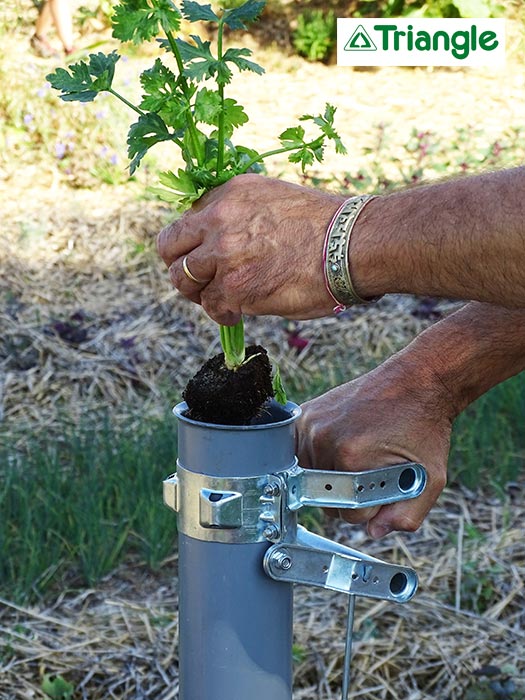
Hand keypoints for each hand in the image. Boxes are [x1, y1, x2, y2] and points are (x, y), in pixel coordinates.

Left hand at [157, 174, 345, 324]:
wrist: (349, 245)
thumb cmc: (322, 227)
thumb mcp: (272, 200)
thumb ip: (238, 214)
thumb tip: (217, 241)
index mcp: (227, 194)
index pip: (184, 222)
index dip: (189, 246)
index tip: (202, 259)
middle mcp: (218, 219)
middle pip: (169, 249)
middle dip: (181, 269)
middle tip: (201, 283)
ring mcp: (224, 255)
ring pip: (183, 280)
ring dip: (199, 294)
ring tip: (221, 300)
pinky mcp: (235, 288)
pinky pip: (211, 306)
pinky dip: (222, 314)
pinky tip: (239, 313)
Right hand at [296, 354, 451, 537]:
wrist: (417, 381)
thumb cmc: (425, 426)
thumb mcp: (431, 477)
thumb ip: (407, 515)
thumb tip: (373, 533)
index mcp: (350, 457)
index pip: (348, 514)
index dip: (372, 509)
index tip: (386, 489)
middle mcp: (323, 439)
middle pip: (325, 500)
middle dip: (349, 496)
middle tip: (372, 474)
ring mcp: (310, 424)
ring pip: (310, 480)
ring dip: (331, 479)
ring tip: (358, 459)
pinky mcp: (305, 414)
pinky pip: (300, 455)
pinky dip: (317, 459)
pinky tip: (339, 450)